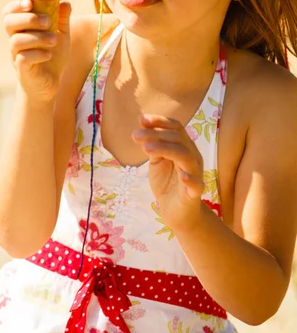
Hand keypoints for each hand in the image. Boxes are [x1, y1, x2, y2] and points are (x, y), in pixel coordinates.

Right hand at [3, 0, 70, 102]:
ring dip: (37, 37)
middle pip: (9, 23)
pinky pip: (23, 58)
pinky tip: (48, 55)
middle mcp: (15, 40)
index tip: (30, 3)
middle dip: (28, 19)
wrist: (50, 83)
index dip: (16, 5)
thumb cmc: (53, 56)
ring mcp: (16, 55)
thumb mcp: (61, 35)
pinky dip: (37, 54)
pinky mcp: (22, 69)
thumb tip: (65, 1)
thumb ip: (62, 19)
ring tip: (53, 40)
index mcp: (22, 29)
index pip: (9, 12)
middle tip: (47, 21)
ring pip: (16, 40)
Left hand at [132, 114, 204, 229]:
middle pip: (178, 139)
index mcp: (184, 147)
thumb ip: (152, 143)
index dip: (160, 121)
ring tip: (146, 148)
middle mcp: (192, 157)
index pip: (176, 128)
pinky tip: (182, 176)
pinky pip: (197, 184)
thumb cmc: (167, 183)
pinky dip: (190, 179)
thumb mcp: (157, 160)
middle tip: (135, 135)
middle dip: (156, 134)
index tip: (141, 119)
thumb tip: (142, 119)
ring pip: (186, 156)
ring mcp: (195, 174)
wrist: (176, 213)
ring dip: (166, 150)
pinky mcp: (194, 193)